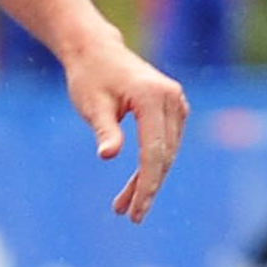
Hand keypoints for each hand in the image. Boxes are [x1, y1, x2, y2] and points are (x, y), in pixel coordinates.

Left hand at [65, 29, 191, 222]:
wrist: (97, 52)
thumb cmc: (90, 77)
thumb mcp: (92, 105)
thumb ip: (104, 130)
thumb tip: (108, 156)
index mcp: (153, 96)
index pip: (154, 150)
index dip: (146, 184)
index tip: (135, 209)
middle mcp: (172, 99)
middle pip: (164, 155)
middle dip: (147, 187)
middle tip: (130, 215)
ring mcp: (177, 103)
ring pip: (167, 153)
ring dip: (149, 180)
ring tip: (125, 206)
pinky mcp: (174, 109)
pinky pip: (166, 144)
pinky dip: (152, 165)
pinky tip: (136, 185)